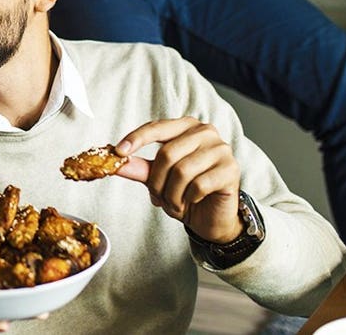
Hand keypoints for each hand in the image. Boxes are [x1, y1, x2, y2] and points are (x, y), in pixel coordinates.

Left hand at [113, 117, 242, 242]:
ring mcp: (221, 149)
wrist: (210, 218)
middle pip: (167, 154)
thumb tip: (114, 159)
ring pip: (182, 171)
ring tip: (175, 202)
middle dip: (157, 182)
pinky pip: (198, 185)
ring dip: (172, 194)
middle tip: (157, 197)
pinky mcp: (231, 169)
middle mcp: (205, 132)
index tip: (117, 151)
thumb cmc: (185, 192)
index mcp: (185, 127)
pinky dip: (189, 198)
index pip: (156, 128)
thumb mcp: (157, 179)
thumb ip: (139, 167)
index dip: (136, 139)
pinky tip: (193, 201)